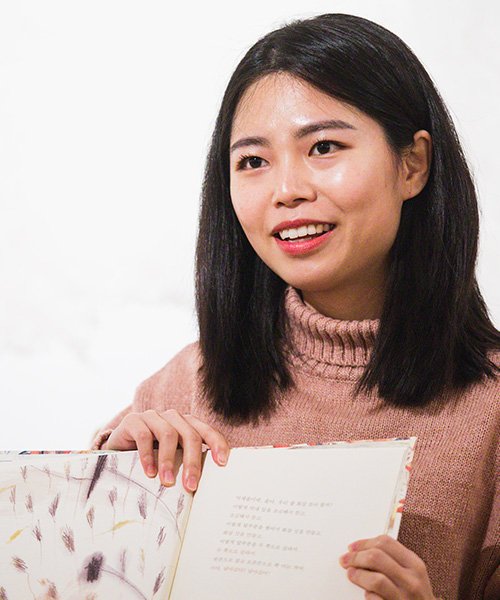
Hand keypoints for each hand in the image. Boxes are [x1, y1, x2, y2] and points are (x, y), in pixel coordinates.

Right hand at [103, 409, 229, 492]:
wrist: (117, 451)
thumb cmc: (152, 458)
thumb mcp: (172, 460)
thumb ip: (186, 464)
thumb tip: (204, 488)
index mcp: (188, 424)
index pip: (208, 431)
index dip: (217, 444)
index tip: (222, 464)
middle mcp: (173, 417)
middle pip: (190, 435)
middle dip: (192, 462)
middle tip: (191, 486)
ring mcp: (153, 416)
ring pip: (168, 434)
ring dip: (169, 461)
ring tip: (167, 482)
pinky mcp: (133, 421)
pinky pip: (144, 436)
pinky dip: (148, 456)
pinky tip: (149, 473)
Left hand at [339, 535, 435, 598]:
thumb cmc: (415, 594)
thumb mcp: (411, 572)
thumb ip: (392, 559)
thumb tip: (362, 549)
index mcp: (414, 564)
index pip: (385, 542)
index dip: (364, 542)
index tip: (352, 547)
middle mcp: (411, 580)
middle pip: (376, 557)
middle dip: (356, 557)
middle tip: (345, 560)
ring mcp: (404, 597)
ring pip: (375, 579)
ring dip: (358, 575)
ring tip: (351, 574)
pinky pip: (375, 599)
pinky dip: (367, 595)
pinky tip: (365, 593)